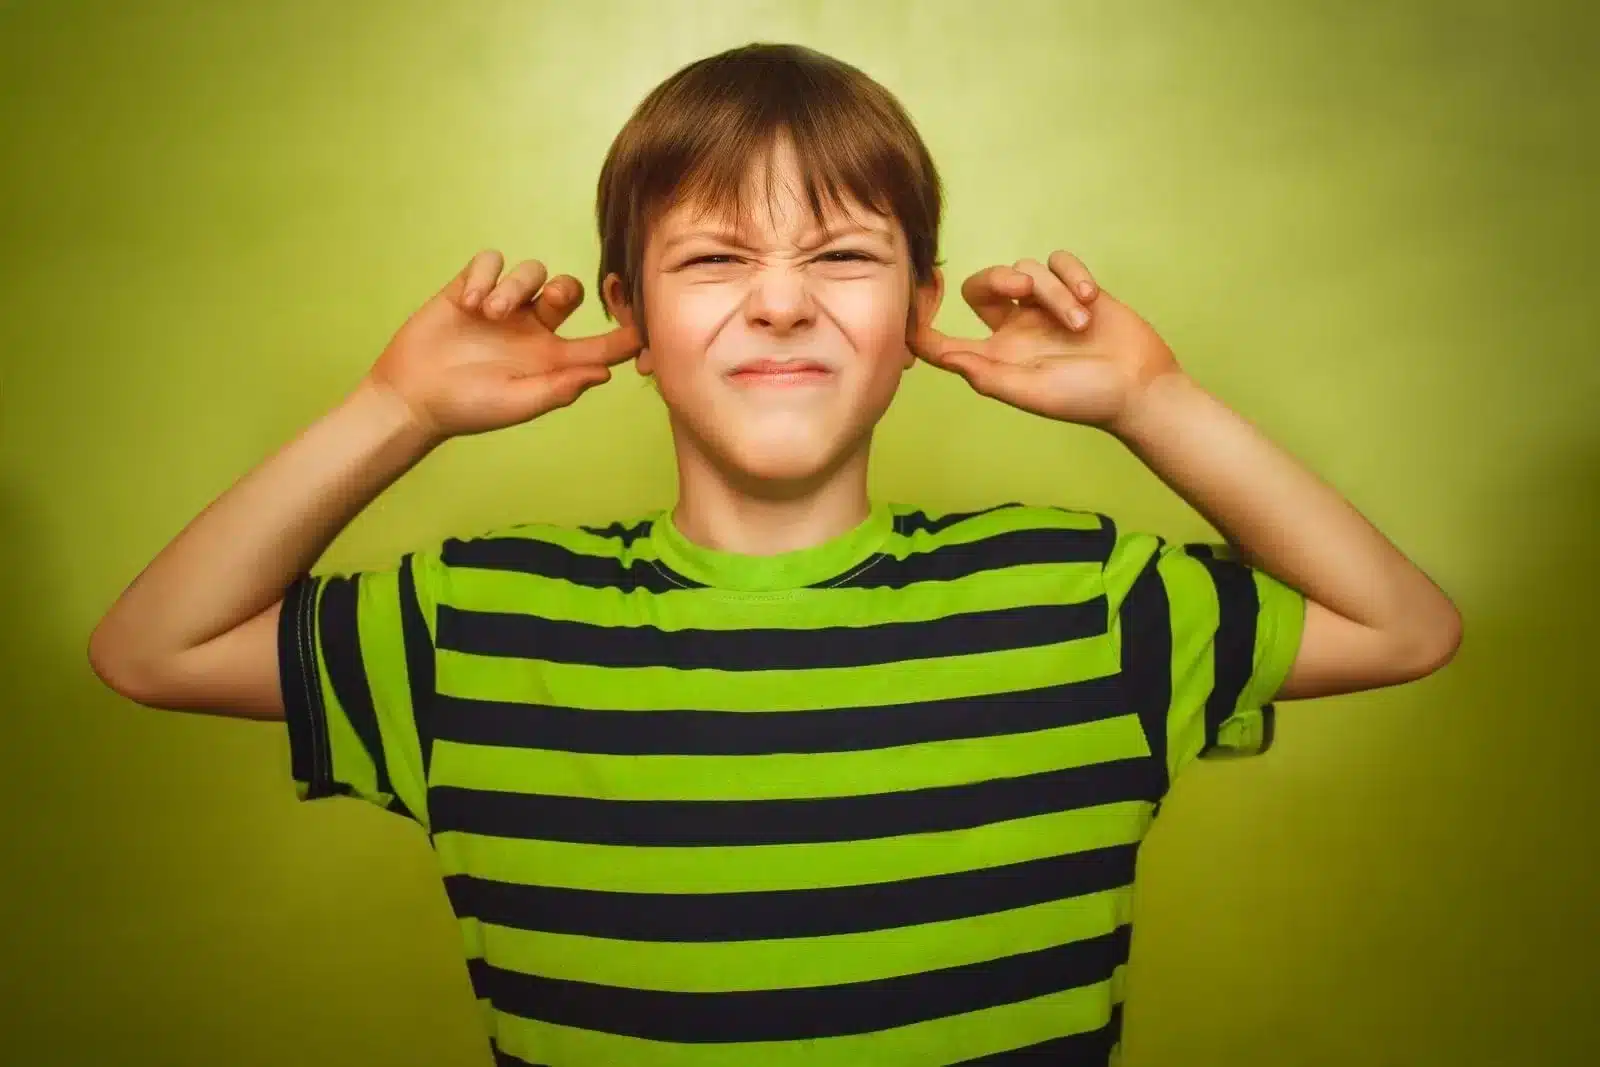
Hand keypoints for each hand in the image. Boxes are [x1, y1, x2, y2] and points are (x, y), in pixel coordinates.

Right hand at [367, 250, 640, 441]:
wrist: (412, 396)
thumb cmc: (467, 409)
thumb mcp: (518, 403)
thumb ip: (559, 388)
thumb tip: (605, 373)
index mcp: (552, 358)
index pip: (601, 343)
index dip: (626, 331)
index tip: (641, 318)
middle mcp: (533, 328)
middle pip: (570, 290)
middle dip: (566, 290)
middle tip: (548, 303)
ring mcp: (502, 307)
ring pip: (531, 272)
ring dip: (514, 286)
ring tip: (486, 313)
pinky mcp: (470, 288)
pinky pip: (491, 261)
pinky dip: (484, 276)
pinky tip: (469, 301)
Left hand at [911, 251, 1181, 431]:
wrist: (1140, 387)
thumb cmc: (1085, 398)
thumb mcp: (1030, 392)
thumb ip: (987, 375)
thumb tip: (944, 358)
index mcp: (994, 356)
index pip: (942, 340)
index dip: (919, 322)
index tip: (916, 291)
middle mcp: (1013, 329)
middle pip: (981, 285)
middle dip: (997, 278)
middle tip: (1020, 287)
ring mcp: (1044, 307)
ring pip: (1028, 271)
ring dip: (1054, 292)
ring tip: (1080, 322)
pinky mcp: (1075, 290)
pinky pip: (1059, 261)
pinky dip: (1072, 274)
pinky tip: (1090, 297)